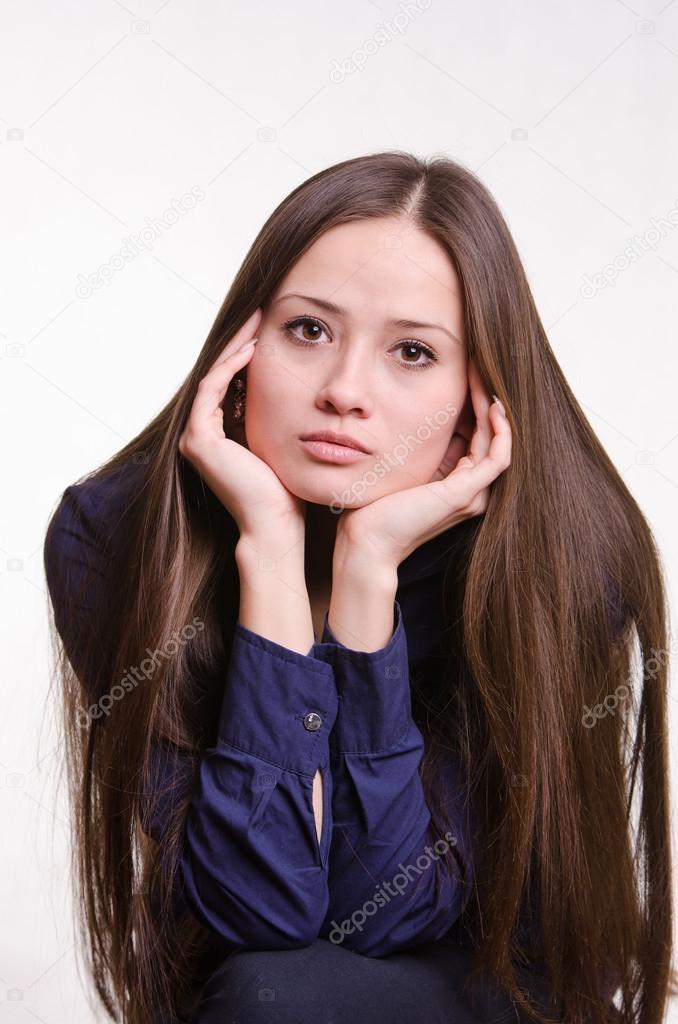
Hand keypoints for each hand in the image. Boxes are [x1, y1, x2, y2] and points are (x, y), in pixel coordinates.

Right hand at [178, 308, 305, 539]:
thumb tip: (300, 389)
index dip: (245, 352)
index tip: (267, 328)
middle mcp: (199, 434)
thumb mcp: (282, 443)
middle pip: (218, 374)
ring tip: (256, 321)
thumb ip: (277, 417)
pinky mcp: (199, 440)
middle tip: (259, 312)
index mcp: (217, 435)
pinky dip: (230, 368)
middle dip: (239, 341)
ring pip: (214, 376)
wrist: (276, 526)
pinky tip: (252, 350)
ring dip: (235, 346)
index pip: (229, 382)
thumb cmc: (286, 493)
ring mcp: (195, 437)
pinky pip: (213, 390)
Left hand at [335, 360, 511, 569]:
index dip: (474, 405)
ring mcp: (472, 494)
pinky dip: (500, 430)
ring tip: (485, 377)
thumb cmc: (374, 507)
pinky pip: (499, 456)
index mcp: (457, 485)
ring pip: (499, 442)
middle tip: (480, 367)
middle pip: (491, 436)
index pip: (476, 437)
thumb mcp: (401, 466)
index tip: (466, 374)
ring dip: (494, 408)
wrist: (367, 542)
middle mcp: (471, 491)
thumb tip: (417, 414)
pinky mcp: (467, 493)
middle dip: (485, 399)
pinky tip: (491, 405)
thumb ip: (417, 447)